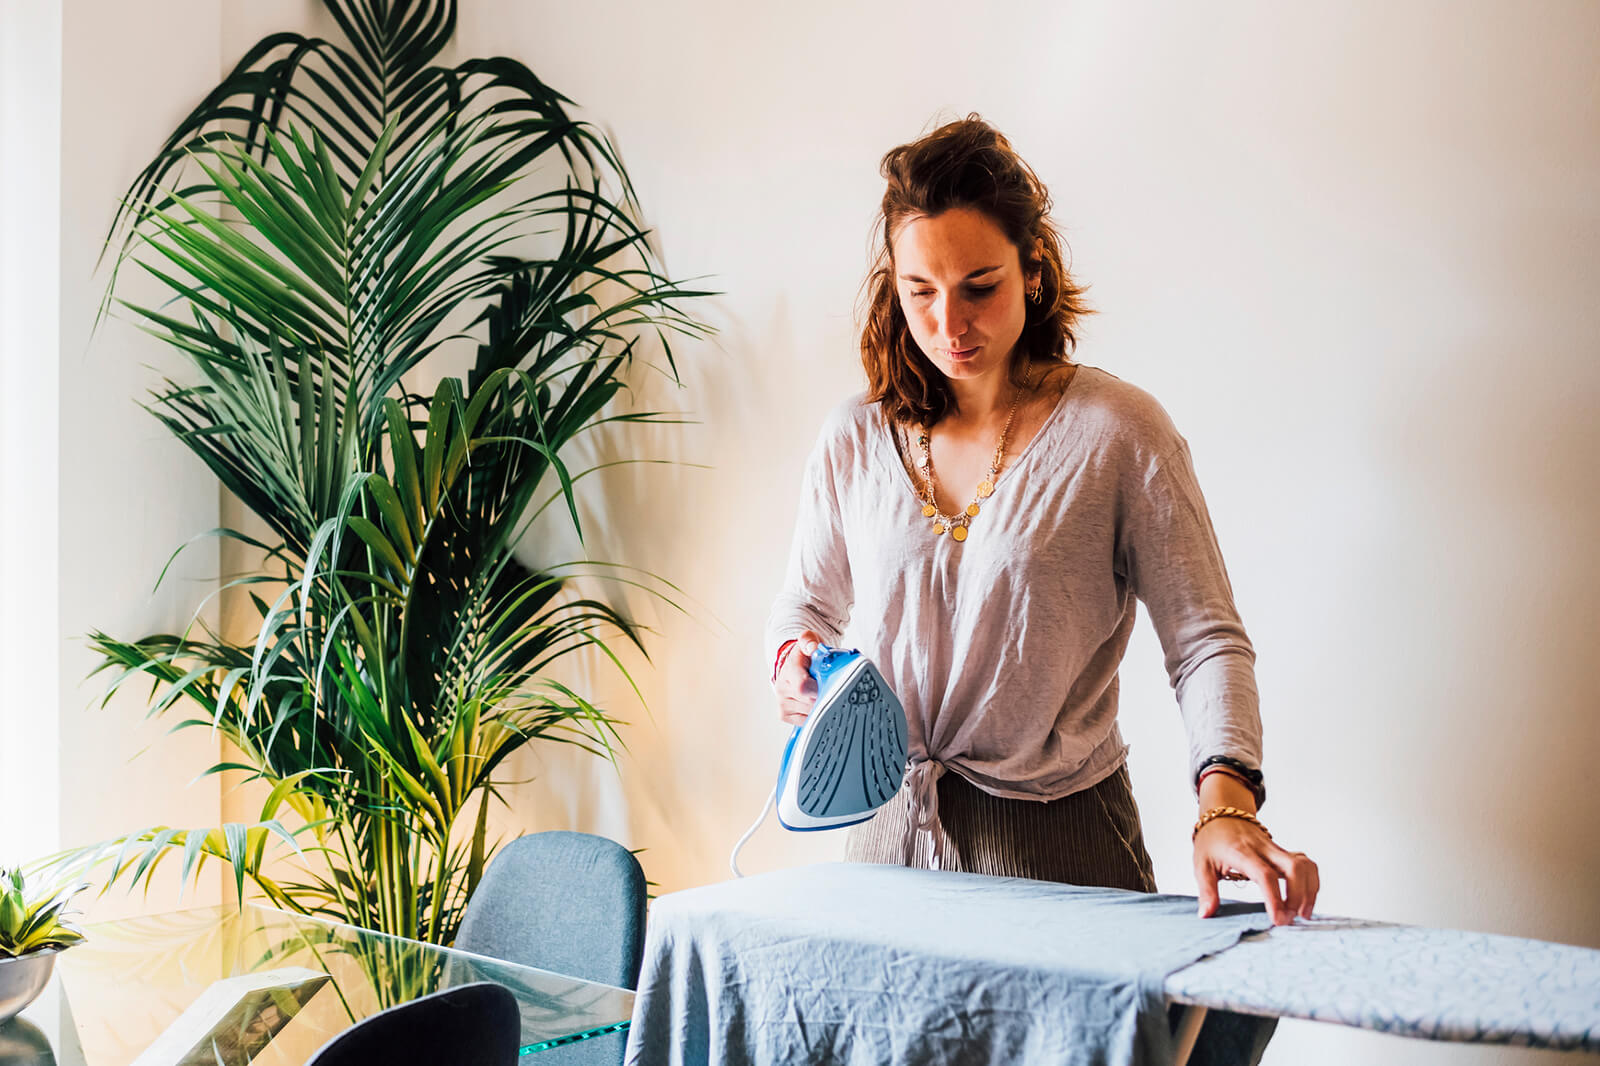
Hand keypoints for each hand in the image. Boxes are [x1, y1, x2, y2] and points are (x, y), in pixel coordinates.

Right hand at [773, 631, 822, 725]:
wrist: (792, 665)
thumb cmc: (804, 655)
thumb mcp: (808, 640)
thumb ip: (809, 641)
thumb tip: (812, 648)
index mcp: (789, 670)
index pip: (802, 687)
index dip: (819, 689)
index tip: (830, 684)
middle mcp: (782, 688)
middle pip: (811, 703)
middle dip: (826, 696)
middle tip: (833, 688)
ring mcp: (782, 704)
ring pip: (810, 713)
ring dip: (822, 705)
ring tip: (823, 693)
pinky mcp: (784, 715)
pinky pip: (806, 720)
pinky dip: (815, 713)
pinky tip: (816, 702)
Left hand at [1193, 816, 1318, 925]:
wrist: (1223, 813)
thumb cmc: (1212, 840)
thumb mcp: (1201, 864)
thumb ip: (1206, 890)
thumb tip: (1205, 914)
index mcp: (1242, 853)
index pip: (1265, 874)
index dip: (1275, 897)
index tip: (1278, 919)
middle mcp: (1264, 849)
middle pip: (1294, 867)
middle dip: (1298, 896)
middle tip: (1289, 919)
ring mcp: (1277, 849)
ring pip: (1305, 865)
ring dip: (1309, 890)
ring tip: (1302, 913)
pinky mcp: (1284, 852)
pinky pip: (1306, 864)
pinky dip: (1311, 882)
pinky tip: (1304, 900)